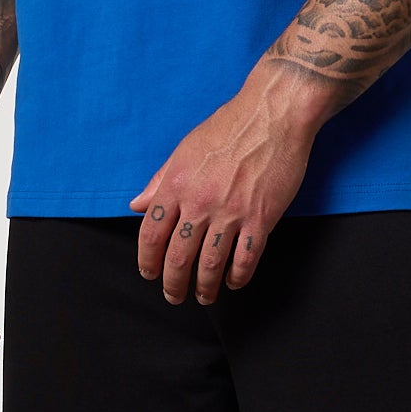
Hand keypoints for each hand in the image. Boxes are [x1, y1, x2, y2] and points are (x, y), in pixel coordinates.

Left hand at [130, 65, 331, 303]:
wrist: (273, 114)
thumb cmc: (229, 126)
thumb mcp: (184, 149)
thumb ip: (160, 180)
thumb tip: (137, 205)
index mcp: (176, 184)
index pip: (151, 233)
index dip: (147, 260)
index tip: (150, 273)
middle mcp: (199, 202)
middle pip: (178, 257)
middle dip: (173, 284)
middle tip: (174, 295)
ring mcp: (231, 212)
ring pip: (210, 264)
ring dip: (205, 288)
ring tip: (203, 297)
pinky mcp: (261, 217)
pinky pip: (245, 258)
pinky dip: (237, 276)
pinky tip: (233, 282)